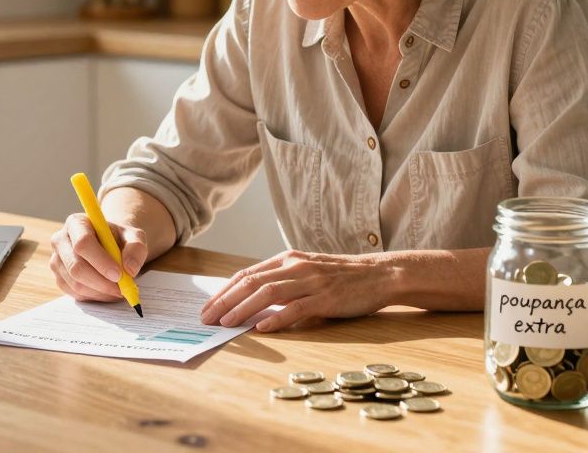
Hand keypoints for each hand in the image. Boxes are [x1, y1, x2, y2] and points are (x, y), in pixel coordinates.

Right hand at [49, 214, 147, 302]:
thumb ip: (136, 248)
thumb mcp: (134, 236)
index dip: (100, 261)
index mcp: (76, 223)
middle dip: (101, 282)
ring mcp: (57, 260)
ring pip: (75, 283)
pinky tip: (107, 291)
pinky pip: (75, 294)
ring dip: (100, 292)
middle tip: (121, 289)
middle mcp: (60, 240)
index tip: (119, 274)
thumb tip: (129, 269)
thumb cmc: (119, 239)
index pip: (83, 243)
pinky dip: (94, 296)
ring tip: (118, 290)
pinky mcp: (59, 278)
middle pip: (76, 266)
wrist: (108, 246)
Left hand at [199, 250, 396, 331]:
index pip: (247, 274)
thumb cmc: (341, 277)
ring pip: (268, 293)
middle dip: (225, 300)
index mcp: (288, 259)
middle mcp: (296, 266)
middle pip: (251, 282)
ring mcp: (311, 281)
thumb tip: (252, 301)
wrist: (379, 274)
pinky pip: (296, 308)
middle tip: (207, 317)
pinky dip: (277, 318)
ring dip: (243, 309)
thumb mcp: (307, 271)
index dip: (224, 291)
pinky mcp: (326, 298)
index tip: (208, 306)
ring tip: (226, 323)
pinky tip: (262, 328)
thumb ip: (283, 281)